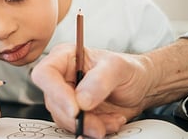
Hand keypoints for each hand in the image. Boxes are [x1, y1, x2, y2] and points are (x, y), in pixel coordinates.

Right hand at [31, 43, 155, 138]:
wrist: (142, 87)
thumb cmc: (128, 70)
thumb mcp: (118, 68)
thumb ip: (100, 80)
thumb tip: (81, 99)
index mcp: (64, 57)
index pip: (45, 74)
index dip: (55, 92)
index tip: (75, 109)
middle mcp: (61, 78)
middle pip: (53, 101)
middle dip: (77, 116)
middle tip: (98, 123)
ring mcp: (66, 97)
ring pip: (63, 118)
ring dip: (88, 125)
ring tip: (111, 119)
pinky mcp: (75, 114)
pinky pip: (75, 128)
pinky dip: (94, 130)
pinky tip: (110, 122)